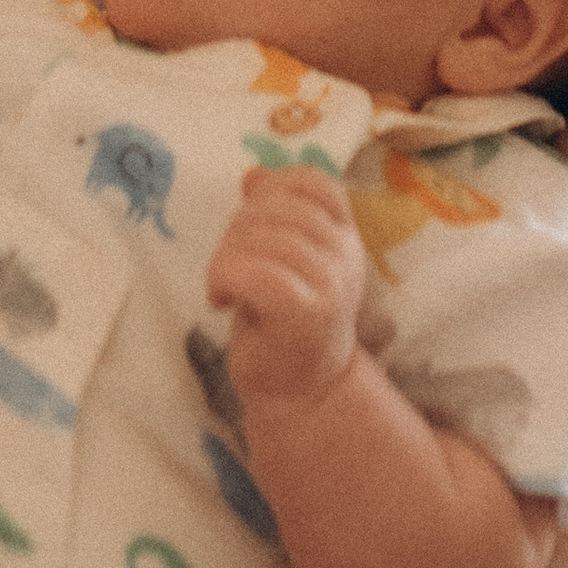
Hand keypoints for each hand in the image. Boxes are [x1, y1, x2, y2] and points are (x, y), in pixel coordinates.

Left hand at [205, 167, 362, 401]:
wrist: (300, 392)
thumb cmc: (282, 323)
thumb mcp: (280, 261)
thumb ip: (272, 216)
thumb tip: (253, 175)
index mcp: (343, 237)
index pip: (312, 182)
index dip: (271, 190)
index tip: (250, 225)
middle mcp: (345, 256)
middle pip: (278, 206)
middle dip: (237, 229)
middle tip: (229, 265)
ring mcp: (331, 285)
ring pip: (261, 238)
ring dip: (225, 259)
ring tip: (224, 286)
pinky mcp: (306, 313)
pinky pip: (253, 272)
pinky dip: (224, 279)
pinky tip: (221, 301)